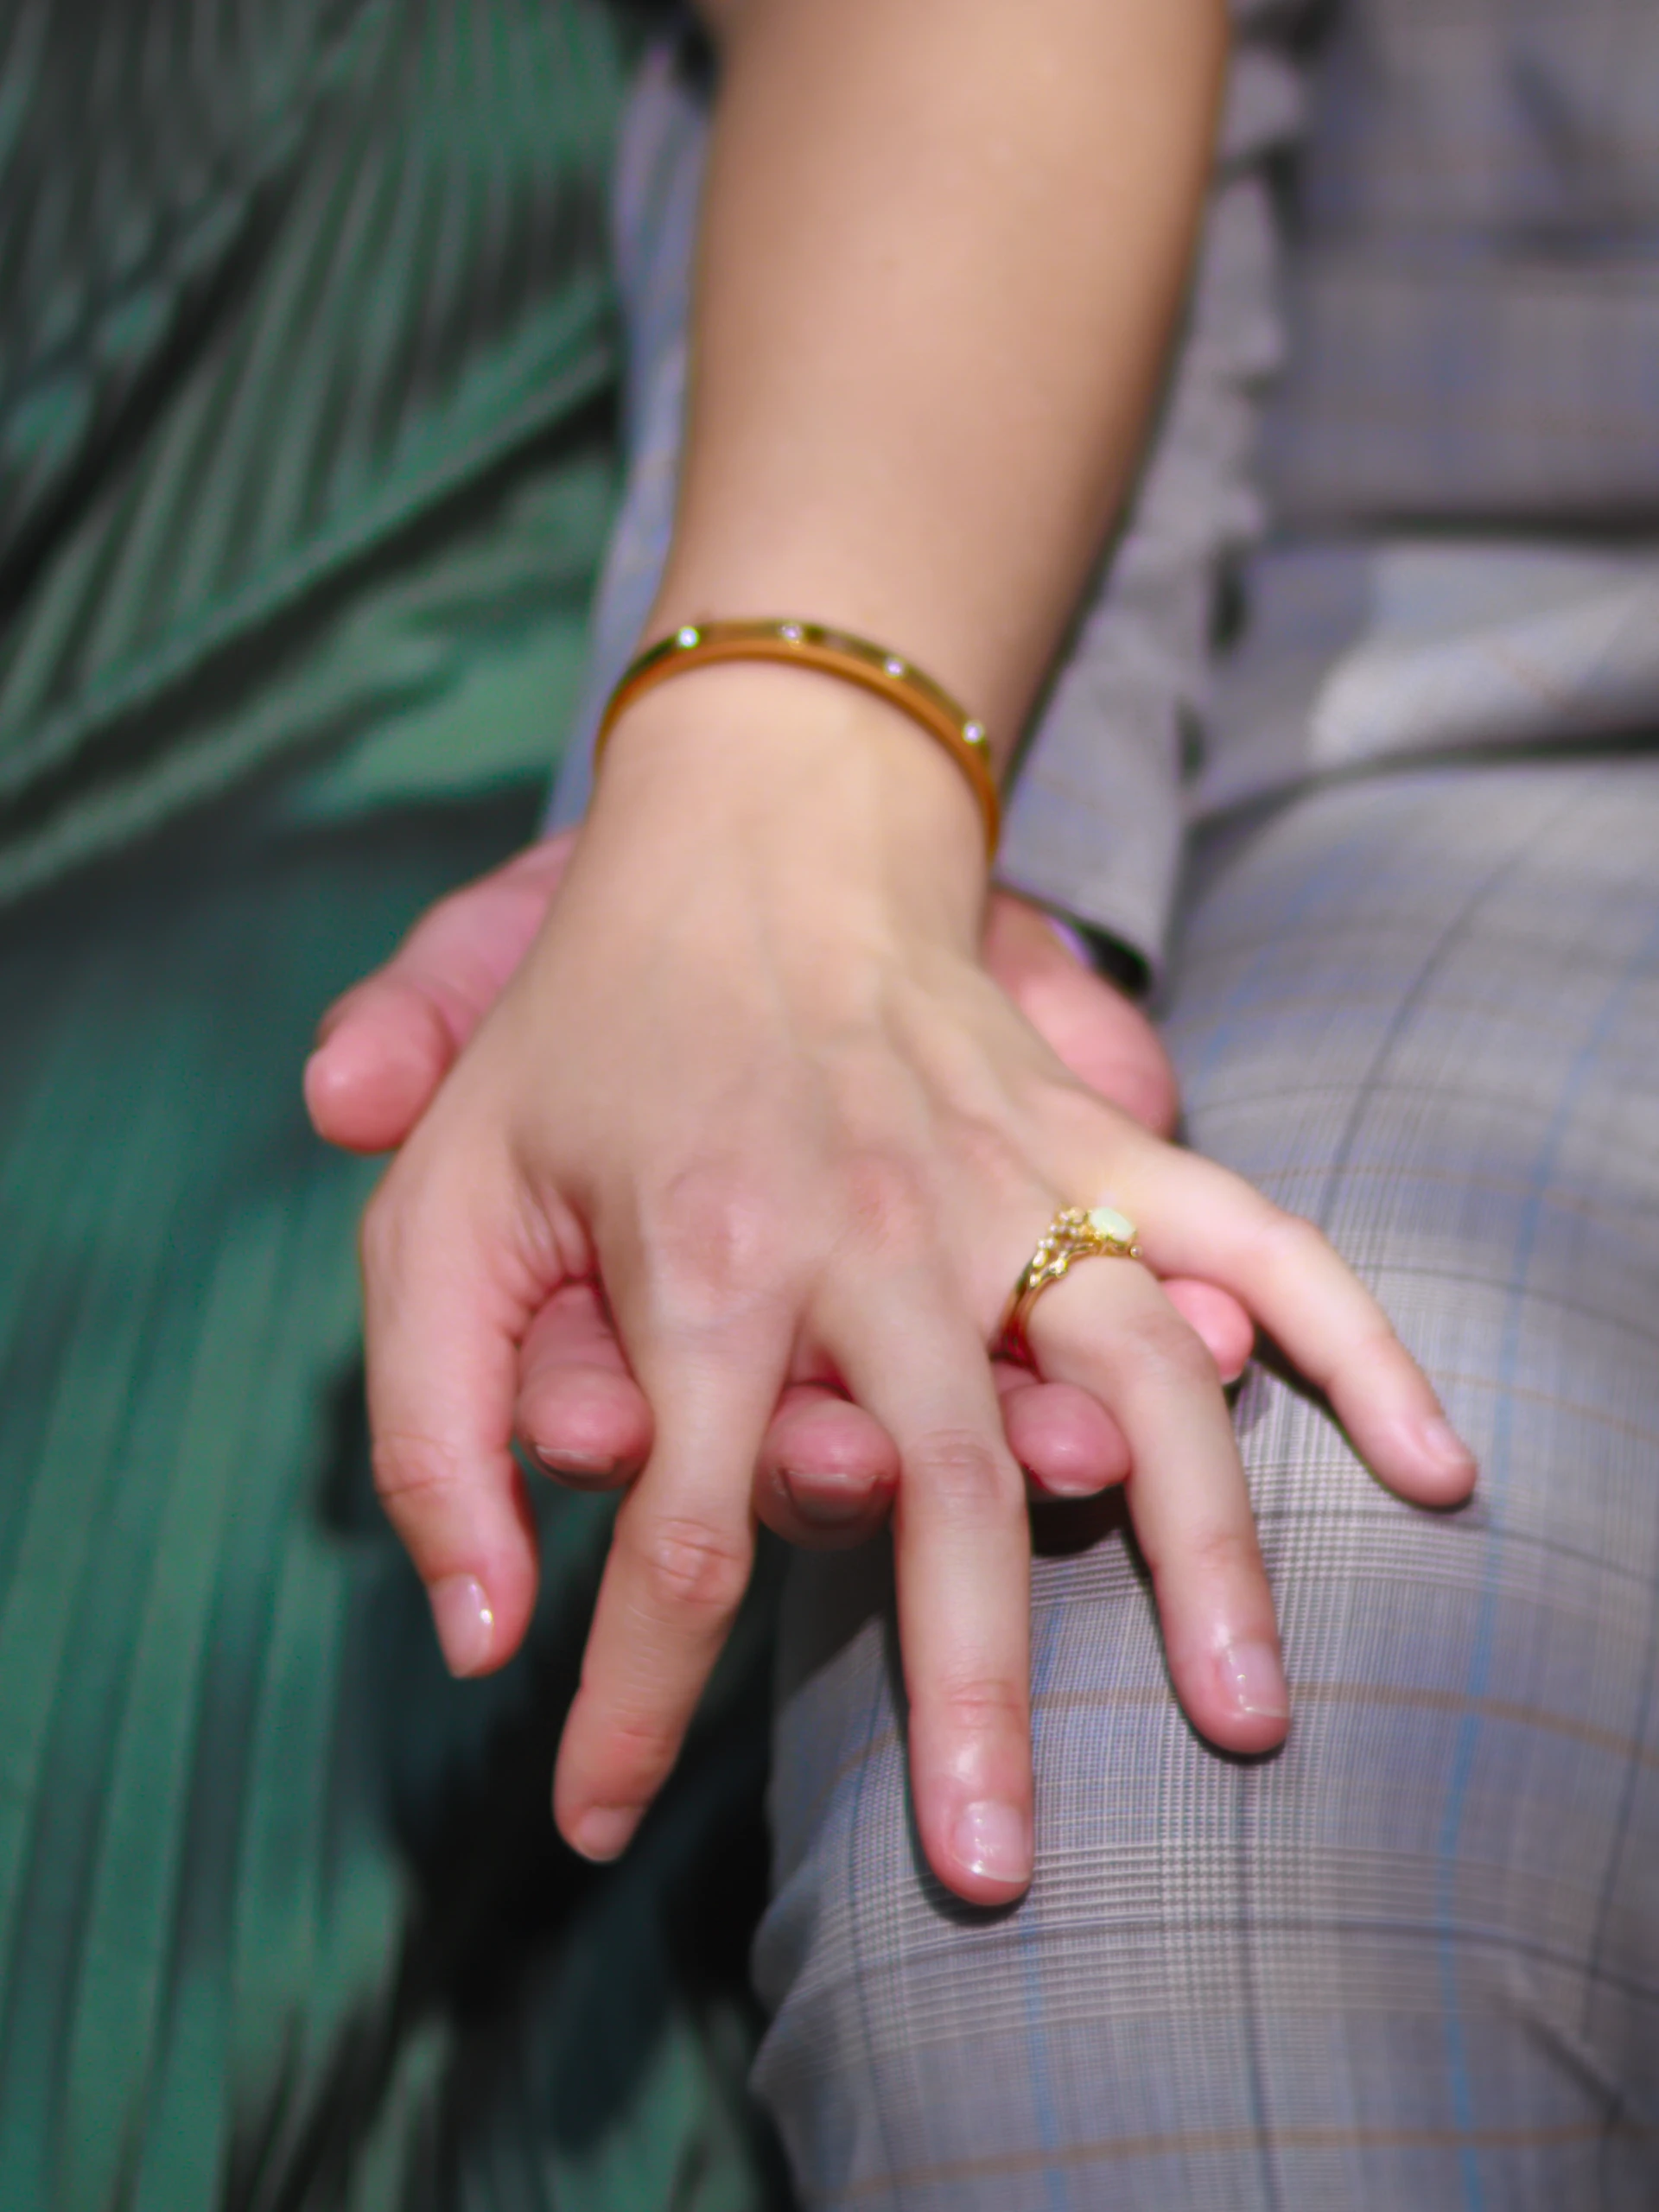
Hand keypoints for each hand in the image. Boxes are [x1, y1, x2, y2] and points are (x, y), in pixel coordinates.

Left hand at [353, 674, 1475, 1904]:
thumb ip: (432, 1423)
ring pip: (1134, 1388)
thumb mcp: (439, 1204)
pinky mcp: (1101, 1147)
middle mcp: (882, 1236)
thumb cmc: (582, 1038)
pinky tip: (1429, 1460)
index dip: (638, 1706)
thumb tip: (483, 1637)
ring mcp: (1015, 1188)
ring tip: (1243, 1719)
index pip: (683, 1536)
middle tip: (987, 1871)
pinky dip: (1351, 1342)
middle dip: (967, 1691)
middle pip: (946, 1492)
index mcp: (707, 1259)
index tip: (603, 1825)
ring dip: (1201, 1556)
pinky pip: (1259, 1240)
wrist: (752, 843)